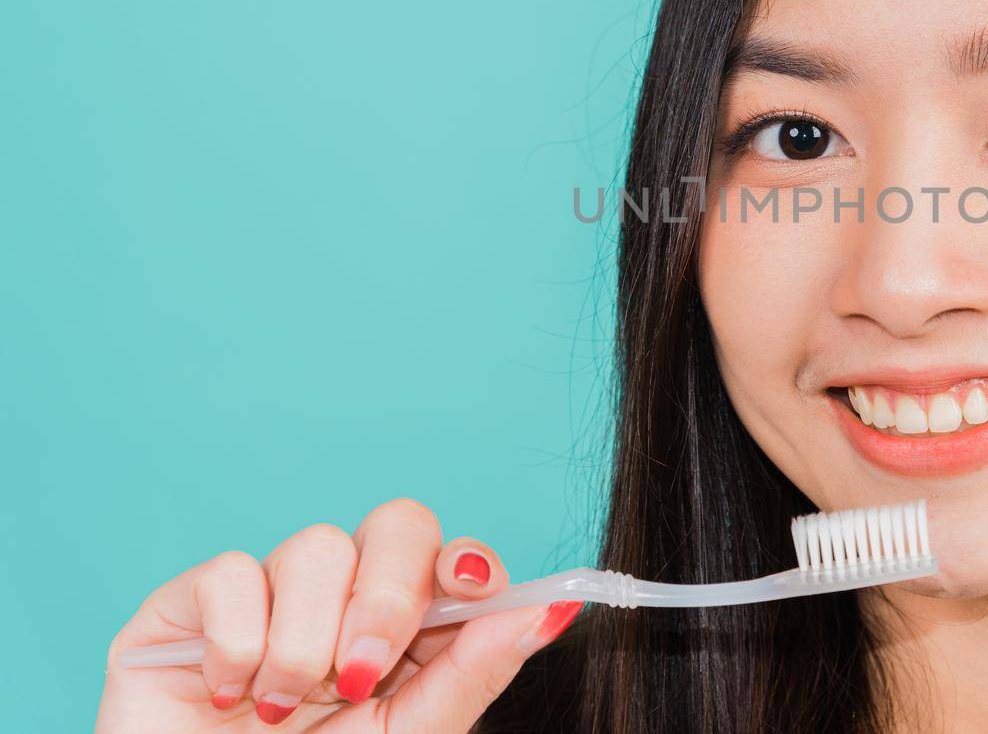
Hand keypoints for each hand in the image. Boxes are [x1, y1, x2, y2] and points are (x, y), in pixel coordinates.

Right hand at [95, 498, 578, 731]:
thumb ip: (475, 671)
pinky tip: (230, 694)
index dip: (466, 560)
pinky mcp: (192, 602)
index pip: (450, 555)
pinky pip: (230, 574)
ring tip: (285, 709)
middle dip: (389, 595)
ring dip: (305, 643)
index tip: (473, 585)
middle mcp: (345, 597)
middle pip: (397, 523)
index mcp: (407, 629)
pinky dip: (238, 643)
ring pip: (316, 546)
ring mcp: (272, 593)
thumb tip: (551, 609)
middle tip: (360, 676)